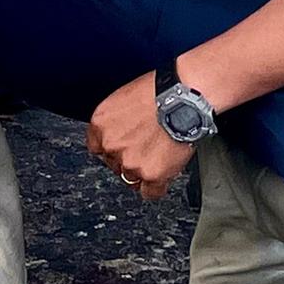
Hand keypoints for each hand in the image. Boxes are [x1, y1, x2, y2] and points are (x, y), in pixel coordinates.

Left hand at [86, 72, 193, 198]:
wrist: (185, 97)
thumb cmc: (162, 90)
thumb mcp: (126, 98)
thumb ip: (118, 120)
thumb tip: (124, 131)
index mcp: (101, 123)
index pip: (97, 148)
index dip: (113, 148)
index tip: (122, 148)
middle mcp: (111, 144)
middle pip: (114, 164)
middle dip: (129, 158)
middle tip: (147, 148)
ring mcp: (130, 161)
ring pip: (132, 178)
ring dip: (143, 170)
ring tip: (160, 154)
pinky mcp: (151, 174)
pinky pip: (150, 192)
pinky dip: (157, 187)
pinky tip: (164, 174)